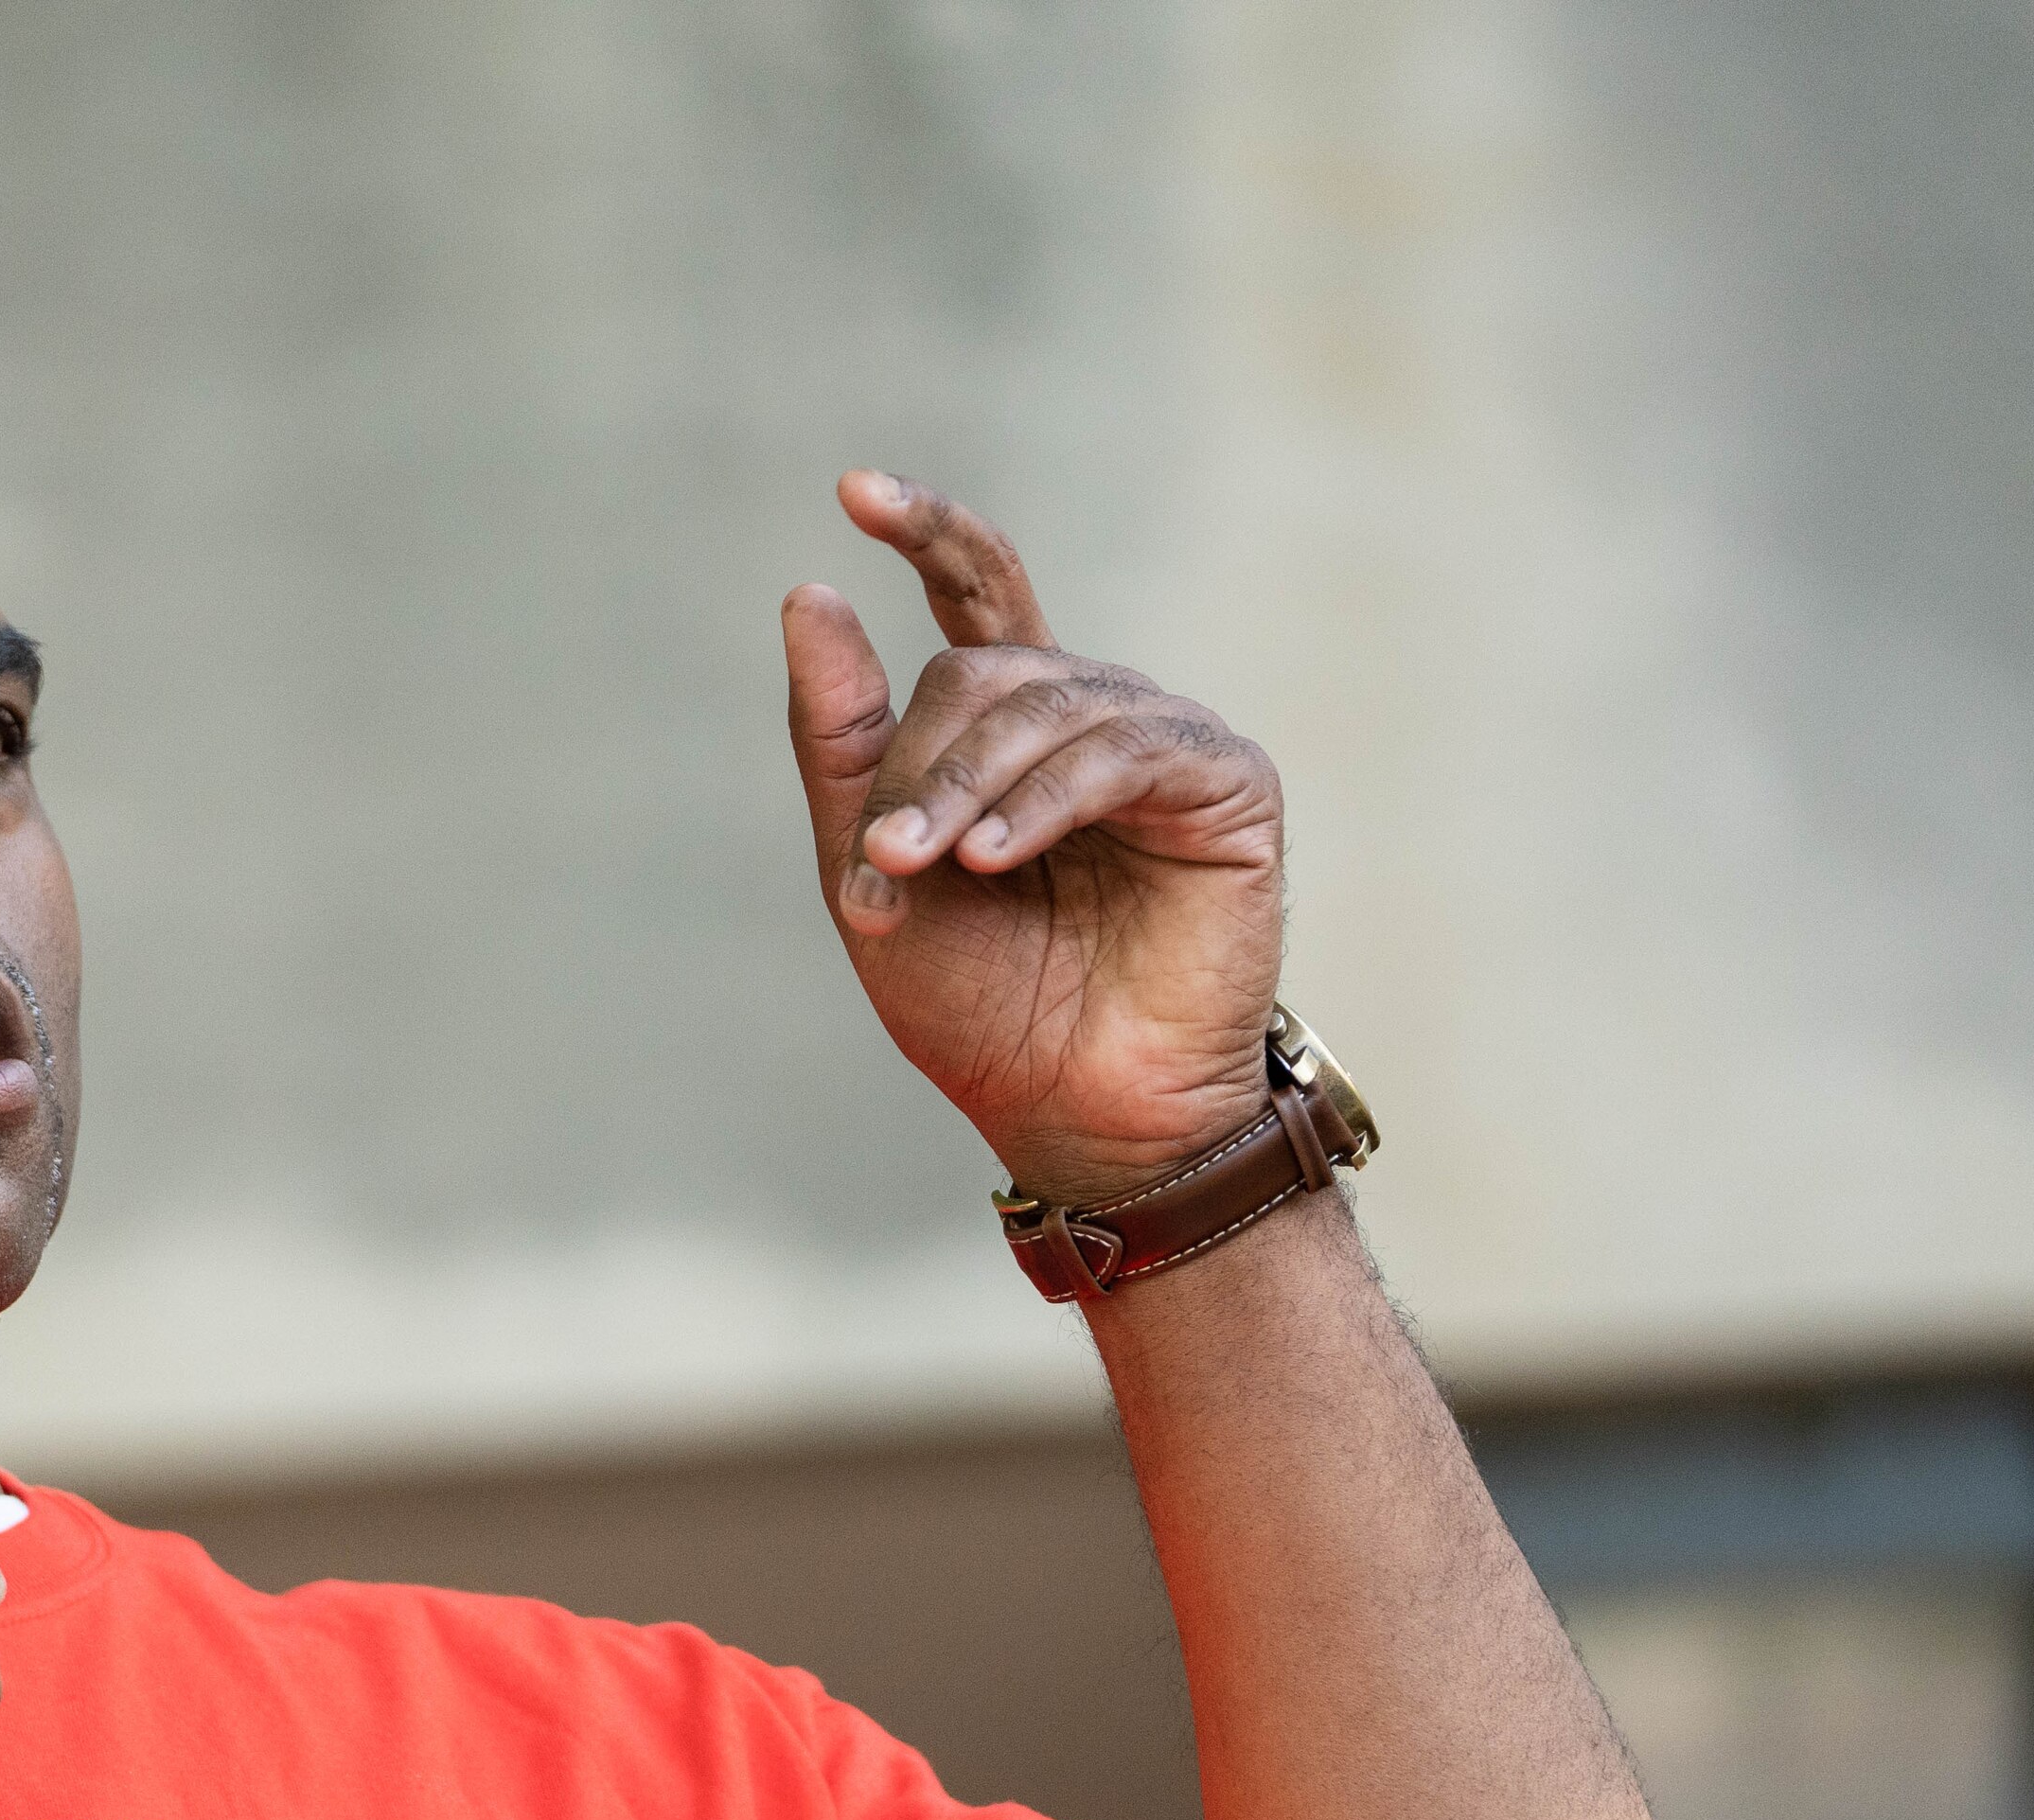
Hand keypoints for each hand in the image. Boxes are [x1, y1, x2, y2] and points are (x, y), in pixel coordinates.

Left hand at [781, 471, 1287, 1208]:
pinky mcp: (1225, 784)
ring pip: (1042, 705)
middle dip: (917, 762)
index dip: (927, 531)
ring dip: (967, 789)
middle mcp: (1091, 717)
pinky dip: (1045, 800)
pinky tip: (996, 859)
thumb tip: (808, 593)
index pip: (975, 593)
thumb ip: (843, 741)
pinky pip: (1121, 751)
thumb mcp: (872, 870)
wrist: (1077, 1115)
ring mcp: (1163, 742)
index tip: (856, 491)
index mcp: (1011, 731)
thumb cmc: (983, 1009)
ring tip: (930, 871)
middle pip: (981, 667)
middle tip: (880, 863)